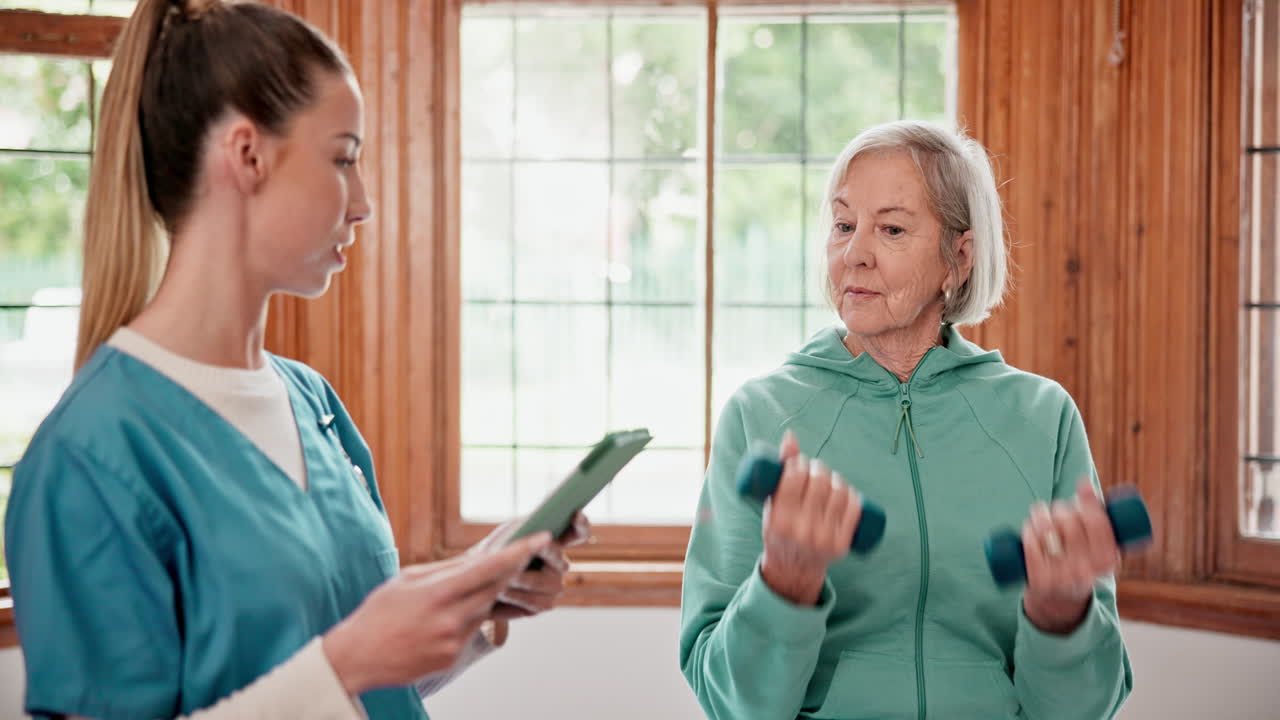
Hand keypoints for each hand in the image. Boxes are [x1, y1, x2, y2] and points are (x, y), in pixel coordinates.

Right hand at [322, 532, 550, 694]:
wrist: (358, 658)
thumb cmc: (379, 612)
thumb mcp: (408, 579)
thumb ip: (446, 569)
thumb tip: (479, 557)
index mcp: (437, 594)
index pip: (488, 569)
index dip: (518, 553)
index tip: (540, 539)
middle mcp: (450, 619)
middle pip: (495, 589)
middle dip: (512, 571)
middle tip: (527, 554)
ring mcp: (453, 641)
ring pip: (484, 610)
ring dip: (485, 595)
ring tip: (468, 586)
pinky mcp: (452, 657)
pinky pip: (471, 630)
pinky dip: (467, 617)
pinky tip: (445, 616)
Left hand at [487, 512, 591, 621]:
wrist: (476, 584)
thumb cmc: (492, 553)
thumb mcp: (507, 533)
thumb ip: (528, 530)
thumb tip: (547, 536)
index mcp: (553, 541)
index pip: (577, 533)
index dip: (581, 525)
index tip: (576, 514)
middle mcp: (558, 563)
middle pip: (563, 563)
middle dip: (546, 557)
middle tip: (529, 552)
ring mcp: (553, 584)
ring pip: (551, 584)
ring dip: (524, 580)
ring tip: (503, 576)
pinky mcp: (543, 603)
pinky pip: (539, 602)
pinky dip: (518, 597)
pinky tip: (502, 592)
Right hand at [759, 429, 862, 605]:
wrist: (793, 567)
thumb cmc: (780, 529)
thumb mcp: (771, 505)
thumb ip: (779, 473)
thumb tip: (791, 436)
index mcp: (779, 520)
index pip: (794, 478)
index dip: (798, 464)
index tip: (798, 464)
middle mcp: (802, 530)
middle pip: (819, 482)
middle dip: (818, 468)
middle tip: (815, 470)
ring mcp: (824, 538)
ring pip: (838, 492)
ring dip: (835, 479)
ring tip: (828, 480)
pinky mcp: (841, 544)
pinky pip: (853, 509)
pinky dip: (850, 495)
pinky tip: (844, 492)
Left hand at [1021, 478, 1120, 633]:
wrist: (1061, 600)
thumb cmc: (1081, 562)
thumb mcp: (1099, 548)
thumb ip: (1099, 519)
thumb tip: (1083, 481)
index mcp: (1107, 562)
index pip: (1100, 524)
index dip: (1089, 501)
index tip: (1080, 489)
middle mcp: (1086, 571)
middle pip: (1070, 524)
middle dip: (1061, 508)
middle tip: (1058, 508)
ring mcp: (1061, 577)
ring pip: (1048, 531)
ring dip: (1041, 515)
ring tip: (1040, 513)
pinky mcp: (1039, 580)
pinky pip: (1031, 546)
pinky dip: (1028, 531)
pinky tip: (1029, 526)